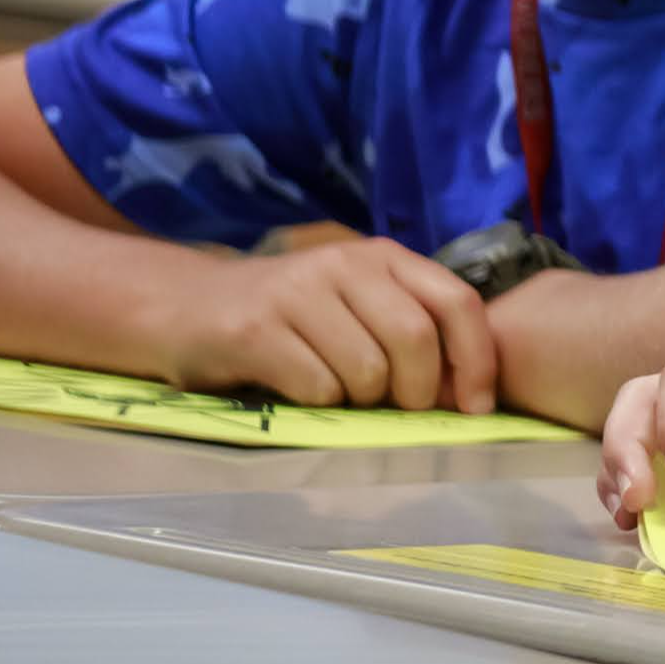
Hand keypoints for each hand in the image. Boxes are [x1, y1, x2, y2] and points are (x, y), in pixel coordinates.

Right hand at [153, 235, 497, 411]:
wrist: (187, 305)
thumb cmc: (292, 316)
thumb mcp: (359, 303)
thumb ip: (413, 328)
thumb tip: (469, 392)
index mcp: (382, 257)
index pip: (457, 302)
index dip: (477, 359)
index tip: (476, 407)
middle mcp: (343, 264)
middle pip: (415, 340)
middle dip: (418, 391)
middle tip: (396, 407)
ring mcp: (296, 293)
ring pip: (367, 371)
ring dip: (362, 400)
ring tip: (337, 388)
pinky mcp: (254, 330)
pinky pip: (318, 387)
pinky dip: (319, 402)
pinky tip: (297, 385)